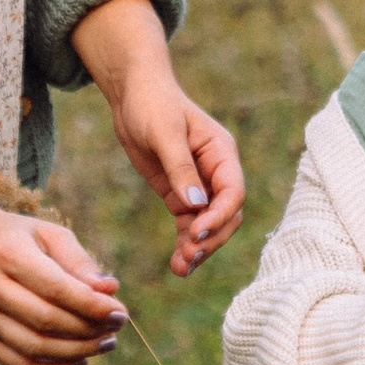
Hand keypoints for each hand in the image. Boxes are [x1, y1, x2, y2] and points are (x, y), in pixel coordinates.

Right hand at [0, 206, 122, 364]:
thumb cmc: (18, 238)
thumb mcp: (49, 234)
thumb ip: (80, 262)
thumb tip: (109, 291)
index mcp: (6, 253)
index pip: (55, 288)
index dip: (92, 306)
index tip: (120, 312)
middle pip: (46, 321)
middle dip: (89, 330)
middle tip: (116, 328)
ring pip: (35, 348)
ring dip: (77, 352)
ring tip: (104, 344)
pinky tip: (79, 360)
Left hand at [108, 71, 243, 275]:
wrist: (132, 94)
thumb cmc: (152, 103)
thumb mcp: (164, 133)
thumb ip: (180, 168)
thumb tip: (197, 205)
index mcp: (221, 153)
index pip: (233, 192)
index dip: (219, 217)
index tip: (195, 233)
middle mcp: (216, 172)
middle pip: (226, 215)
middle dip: (210, 239)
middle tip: (187, 257)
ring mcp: (199, 186)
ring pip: (210, 226)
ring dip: (199, 248)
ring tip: (180, 269)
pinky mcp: (180, 195)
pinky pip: (190, 225)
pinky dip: (186, 244)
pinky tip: (177, 263)